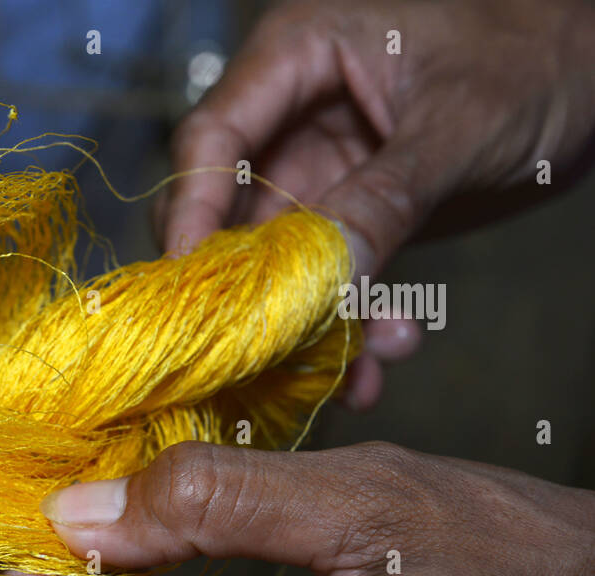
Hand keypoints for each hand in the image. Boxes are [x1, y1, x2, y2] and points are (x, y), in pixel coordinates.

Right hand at [155, 0, 594, 409]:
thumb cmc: (538, 54)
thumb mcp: (461, 124)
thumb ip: (386, 198)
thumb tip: (324, 276)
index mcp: (297, 57)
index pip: (211, 141)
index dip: (191, 215)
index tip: (193, 290)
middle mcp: (291, 117)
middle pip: (228, 216)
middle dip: (253, 291)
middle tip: (270, 353)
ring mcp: (319, 171)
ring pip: (277, 264)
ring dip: (310, 324)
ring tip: (360, 368)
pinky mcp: (352, 216)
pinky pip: (329, 281)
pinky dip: (348, 326)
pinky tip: (380, 360)